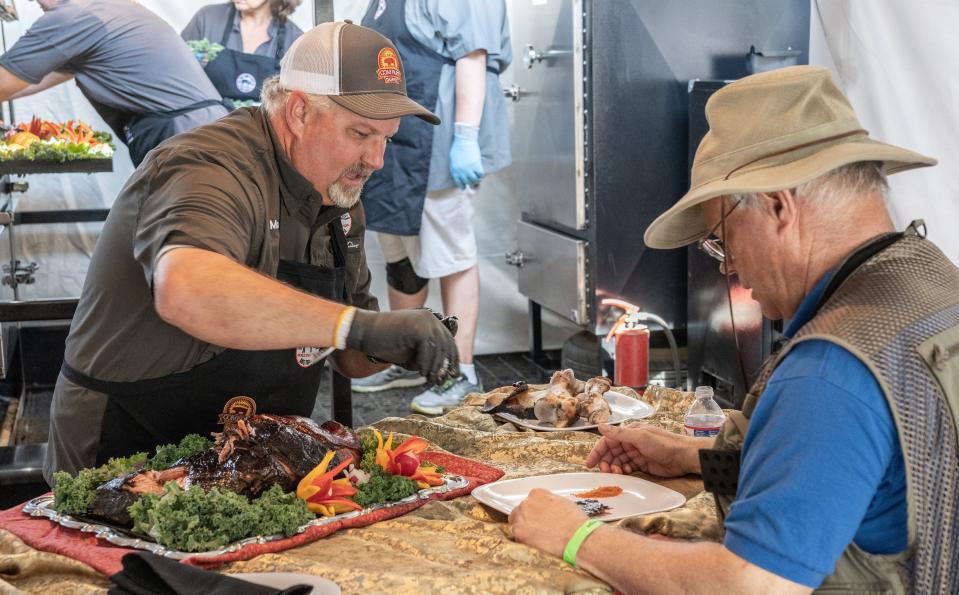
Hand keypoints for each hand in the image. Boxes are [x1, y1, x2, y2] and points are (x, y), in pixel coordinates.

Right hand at [345, 309, 458, 383]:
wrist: (367, 333)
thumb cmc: (389, 344)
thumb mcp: (413, 352)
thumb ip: (429, 357)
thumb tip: (448, 374)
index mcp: (431, 321)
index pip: (449, 342)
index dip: (452, 360)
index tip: (452, 376)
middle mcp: (431, 319)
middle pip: (447, 345)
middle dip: (445, 366)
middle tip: (440, 382)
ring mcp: (425, 321)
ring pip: (439, 348)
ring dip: (436, 367)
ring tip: (430, 380)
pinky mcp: (417, 327)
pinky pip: (428, 349)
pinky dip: (426, 363)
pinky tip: (421, 373)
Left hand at [449, 126, 482, 188]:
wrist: (464, 140)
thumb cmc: (457, 148)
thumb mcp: (452, 160)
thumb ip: (455, 168)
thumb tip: (458, 174)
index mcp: (454, 170)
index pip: (458, 182)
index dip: (462, 185)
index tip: (464, 187)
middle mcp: (462, 171)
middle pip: (467, 182)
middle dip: (470, 183)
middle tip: (473, 182)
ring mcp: (469, 169)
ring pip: (474, 180)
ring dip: (476, 180)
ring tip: (478, 178)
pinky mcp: (476, 165)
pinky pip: (480, 174)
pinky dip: (481, 175)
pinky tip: (480, 173)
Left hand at [509, 488, 588, 557]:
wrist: (577, 537)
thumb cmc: (575, 522)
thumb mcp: (564, 503)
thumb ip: (550, 503)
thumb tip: (547, 509)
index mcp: (537, 494)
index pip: (530, 500)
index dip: (535, 511)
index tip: (539, 517)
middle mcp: (526, 503)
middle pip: (520, 511)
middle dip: (527, 519)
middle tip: (538, 528)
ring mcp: (521, 518)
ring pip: (516, 524)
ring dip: (524, 530)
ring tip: (539, 538)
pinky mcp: (518, 533)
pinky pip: (516, 537)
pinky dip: (524, 541)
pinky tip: (536, 543)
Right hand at [585, 423, 699, 477]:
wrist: (683, 457)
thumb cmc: (663, 444)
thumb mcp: (640, 437)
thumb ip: (619, 433)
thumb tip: (600, 426)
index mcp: (629, 432)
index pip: (608, 441)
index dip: (597, 451)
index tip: (590, 464)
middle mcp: (631, 442)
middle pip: (611, 452)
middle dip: (605, 461)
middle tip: (605, 471)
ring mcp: (636, 453)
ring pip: (618, 461)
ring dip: (614, 467)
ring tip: (616, 474)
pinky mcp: (642, 464)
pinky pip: (627, 468)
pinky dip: (623, 471)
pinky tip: (625, 473)